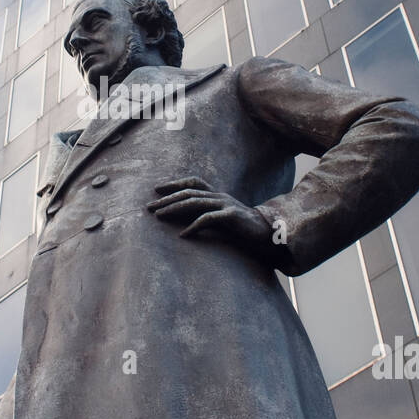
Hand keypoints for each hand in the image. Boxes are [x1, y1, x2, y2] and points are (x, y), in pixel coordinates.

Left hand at [146, 177, 276, 262]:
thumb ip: (207, 215)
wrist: (270, 235)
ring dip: (174, 209)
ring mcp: (226, 205)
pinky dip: (193, 226)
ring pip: (195, 202)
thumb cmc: (244, 229)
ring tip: (158, 216)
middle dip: (166, 199)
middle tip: (149, 207)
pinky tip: (183, 235)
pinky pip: (208, 219)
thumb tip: (184, 222)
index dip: (174, 184)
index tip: (156, 189)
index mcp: (218, 195)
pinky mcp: (232, 217)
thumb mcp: (223, 219)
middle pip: (188, 192)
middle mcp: (220, 196)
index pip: (193, 183)